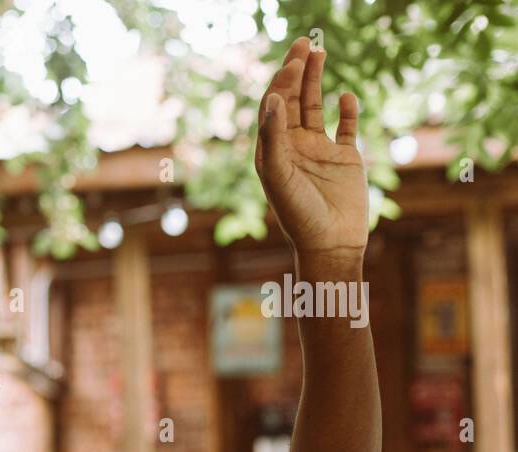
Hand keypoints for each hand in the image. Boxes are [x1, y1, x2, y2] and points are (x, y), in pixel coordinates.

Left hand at [255, 36, 367, 262]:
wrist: (331, 242)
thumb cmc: (299, 214)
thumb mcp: (280, 175)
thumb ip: (274, 137)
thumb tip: (275, 98)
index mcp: (272, 152)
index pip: (272, 108)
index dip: (280, 83)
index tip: (290, 64)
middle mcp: (293, 147)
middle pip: (292, 100)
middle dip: (295, 71)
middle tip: (303, 42)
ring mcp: (319, 151)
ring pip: (316, 108)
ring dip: (315, 81)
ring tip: (319, 53)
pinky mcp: (345, 158)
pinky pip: (346, 127)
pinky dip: (346, 110)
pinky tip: (345, 96)